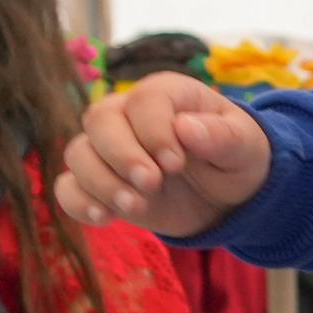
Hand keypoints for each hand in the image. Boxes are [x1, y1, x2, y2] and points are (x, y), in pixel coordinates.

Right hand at [58, 75, 274, 235]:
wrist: (227, 195)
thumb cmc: (235, 158)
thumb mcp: (244, 146)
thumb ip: (222, 136)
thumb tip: (186, 128)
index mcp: (166, 94)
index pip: (144, 101)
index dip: (154, 131)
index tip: (177, 163)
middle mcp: (128, 115)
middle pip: (99, 120)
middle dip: (122, 155)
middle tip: (152, 184)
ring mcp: (109, 150)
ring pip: (79, 154)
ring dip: (101, 182)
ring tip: (136, 206)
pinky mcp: (100, 183)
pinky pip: (69, 187)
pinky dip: (79, 202)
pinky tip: (104, 217)